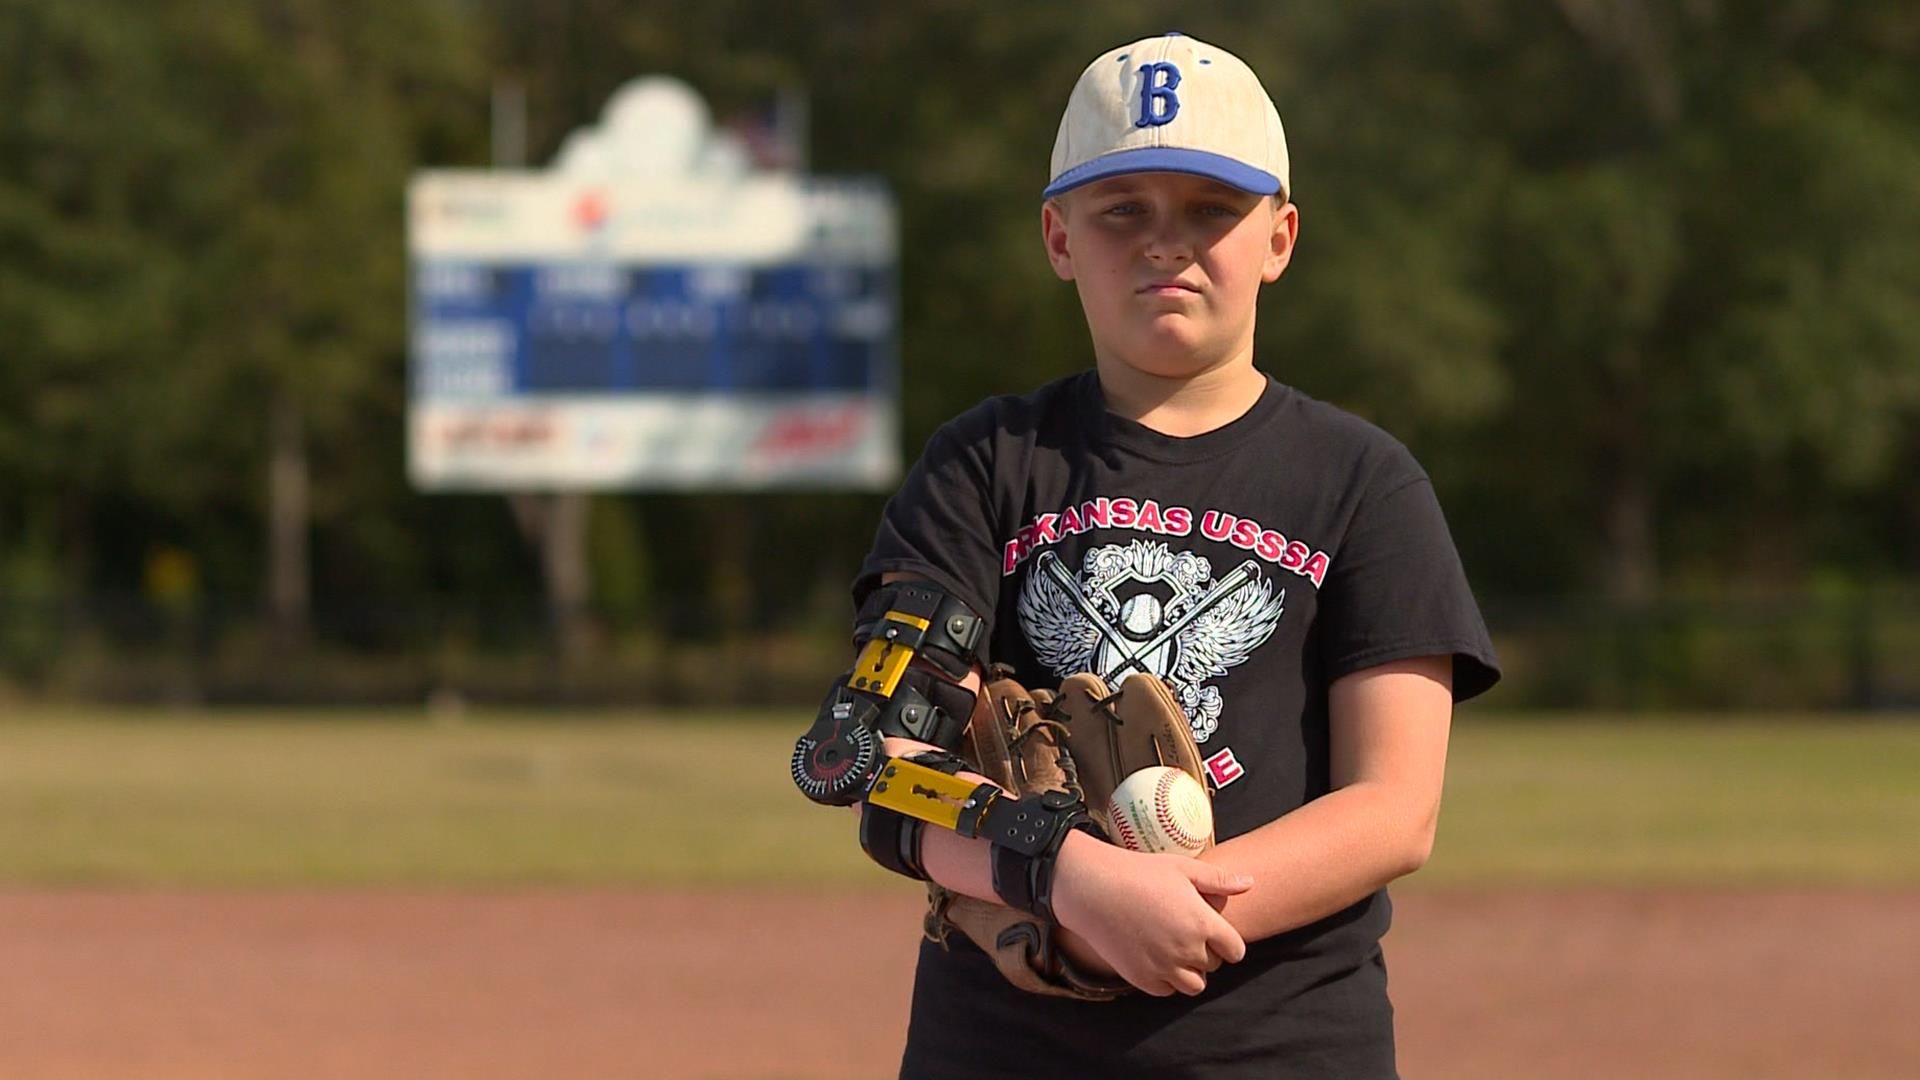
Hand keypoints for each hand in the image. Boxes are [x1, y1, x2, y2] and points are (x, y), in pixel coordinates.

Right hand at [1049, 831, 1251, 996]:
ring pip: (1194, 984)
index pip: (1235, 950)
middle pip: (1214, 965)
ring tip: (1172, 948)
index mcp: (1202, 924)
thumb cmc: (1139, 873)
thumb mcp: (1181, 868)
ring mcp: (1164, 968)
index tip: (1214, 932)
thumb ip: (1218, 880)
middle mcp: (1187, 951)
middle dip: (1206, 952)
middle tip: (1184, 931)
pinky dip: (1165, 979)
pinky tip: (1155, 956)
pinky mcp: (1142, 979)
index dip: (1228, 942)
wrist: (1092, 889)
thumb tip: (1250, 884)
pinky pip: (1166, 990)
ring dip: (1189, 971)